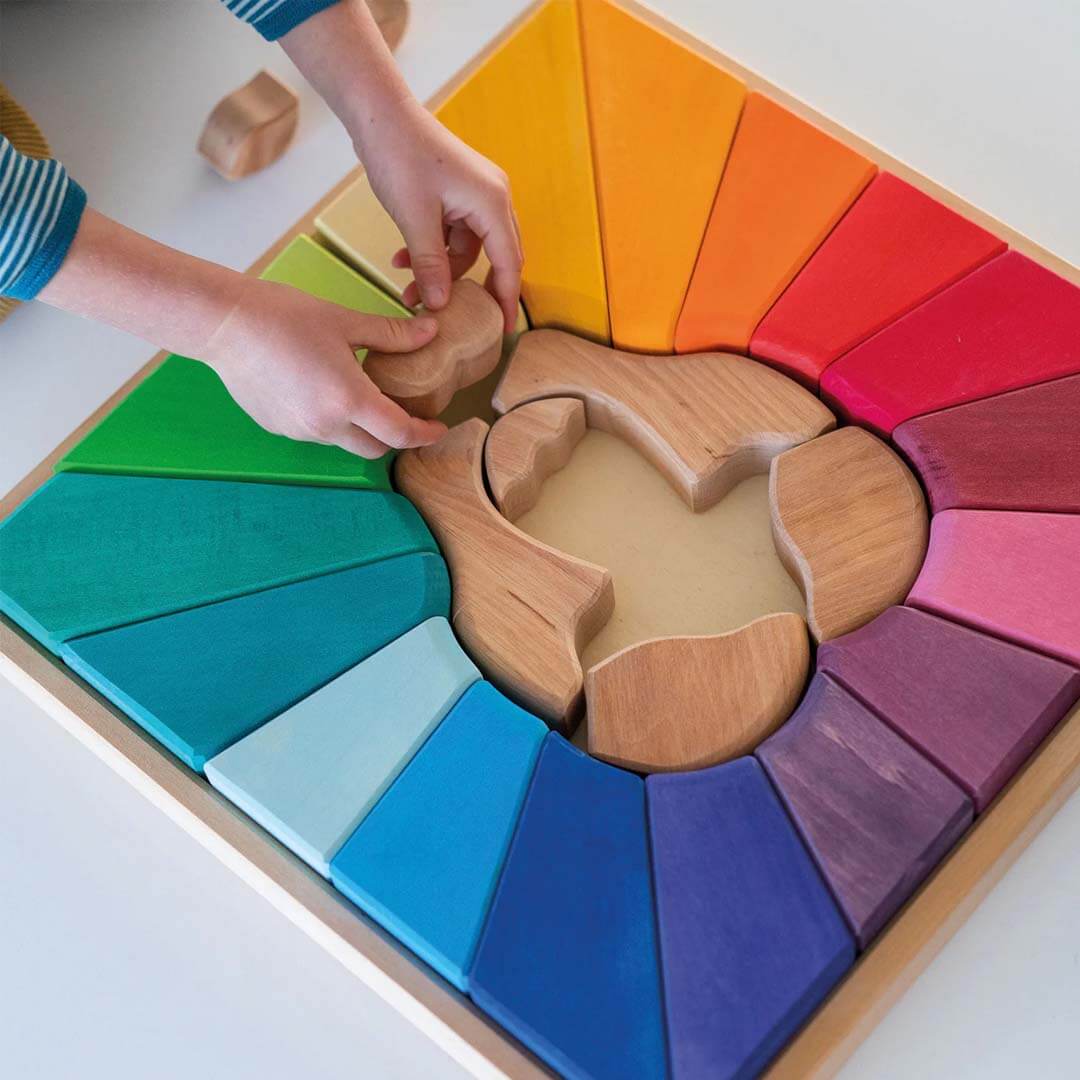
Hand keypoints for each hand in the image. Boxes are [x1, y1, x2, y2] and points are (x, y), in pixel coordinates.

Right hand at [204, 277, 446, 457]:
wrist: (224, 325)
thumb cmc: (284, 316)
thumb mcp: (345, 322)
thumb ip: (392, 335)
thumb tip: (430, 332)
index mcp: (348, 399)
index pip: (399, 433)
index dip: (424, 434)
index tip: (438, 427)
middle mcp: (325, 425)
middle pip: (375, 449)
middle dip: (395, 437)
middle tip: (405, 412)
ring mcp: (299, 431)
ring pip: (345, 442)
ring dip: (360, 428)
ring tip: (361, 393)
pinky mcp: (279, 429)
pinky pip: (317, 433)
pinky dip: (331, 421)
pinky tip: (324, 389)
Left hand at [279, 1, 523, 332]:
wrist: (379, 114)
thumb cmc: (400, 156)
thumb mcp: (414, 219)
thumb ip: (430, 265)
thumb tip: (440, 305)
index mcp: (492, 203)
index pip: (509, 262)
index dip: (507, 299)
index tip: (503, 331)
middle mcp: (493, 198)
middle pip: (496, 257)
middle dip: (472, 290)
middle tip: (461, 321)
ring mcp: (476, 194)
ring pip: (469, 249)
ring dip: (442, 271)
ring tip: (408, 290)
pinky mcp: (457, 193)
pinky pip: (453, 234)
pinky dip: (433, 251)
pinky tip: (402, 260)